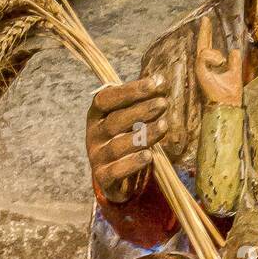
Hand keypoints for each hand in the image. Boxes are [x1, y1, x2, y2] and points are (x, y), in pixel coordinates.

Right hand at [86, 72, 168, 202]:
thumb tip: (161, 81)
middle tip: (164, 104)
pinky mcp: (104, 177)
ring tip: (164, 126)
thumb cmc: (124, 139)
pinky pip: (117, 171)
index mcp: (96, 115)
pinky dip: (133, 163)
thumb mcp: (127, 119)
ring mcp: (97, 157)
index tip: (156, 83)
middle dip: (141, 111)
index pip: (106, 98)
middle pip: (115, 121)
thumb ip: (139, 102)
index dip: (130, 90)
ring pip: (118, 146)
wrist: (114, 177)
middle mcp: (93, 135)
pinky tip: (149, 156)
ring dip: (143, 135)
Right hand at [195, 16, 242, 106]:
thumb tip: (234, 50)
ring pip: (204, 50)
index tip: (206, 20)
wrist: (228, 103)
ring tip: (222, 62)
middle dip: (204, 31)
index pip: (207, 45)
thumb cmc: (230, 93)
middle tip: (205, 18)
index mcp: (211, 65)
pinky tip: (220, 62)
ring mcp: (201, 68)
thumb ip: (235, 62)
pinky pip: (203, 55)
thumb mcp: (235, 73)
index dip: (207, 33)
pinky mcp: (200, 71)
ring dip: (215, 54)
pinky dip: (213, 57)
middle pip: (202, 44)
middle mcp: (204, 66)